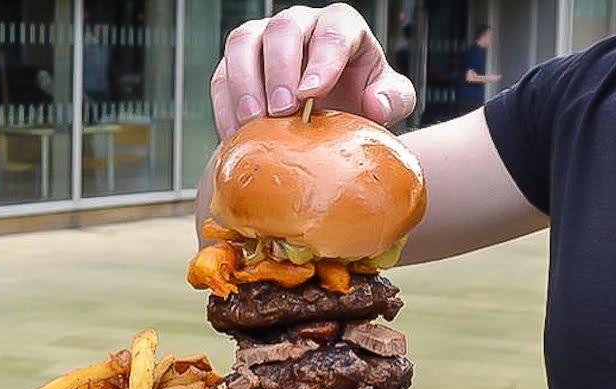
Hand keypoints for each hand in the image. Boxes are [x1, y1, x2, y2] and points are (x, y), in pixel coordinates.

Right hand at [212, 3, 415, 138]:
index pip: (332, 31)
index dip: (322, 60)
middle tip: (283, 111)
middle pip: (283, 29)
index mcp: (341, 27)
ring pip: (243, 43)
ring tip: (253, 122)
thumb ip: (393, 98)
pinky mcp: (237, 64)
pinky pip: (221, 76)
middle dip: (280, 69)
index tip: (313, 93)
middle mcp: (300, 24)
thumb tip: (375, 105)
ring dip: (245, 83)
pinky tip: (236, 135)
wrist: (331, 118)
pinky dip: (224, 106)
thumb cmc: (362, 99)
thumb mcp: (390, 100)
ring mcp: (263, 40)